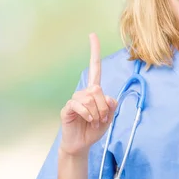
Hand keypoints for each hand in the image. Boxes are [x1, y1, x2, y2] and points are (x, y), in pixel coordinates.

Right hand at [59, 33, 117, 155]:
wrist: (83, 144)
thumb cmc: (95, 128)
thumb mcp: (110, 116)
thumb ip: (111, 104)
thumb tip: (104, 96)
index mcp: (95, 90)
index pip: (95, 67)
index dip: (94, 51)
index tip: (92, 34)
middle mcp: (84, 91)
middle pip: (98, 89)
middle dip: (104, 107)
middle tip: (102, 119)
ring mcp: (75, 99)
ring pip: (90, 98)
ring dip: (97, 113)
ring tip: (94, 121)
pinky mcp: (67, 108)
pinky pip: (80, 105)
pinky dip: (88, 114)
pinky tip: (87, 120)